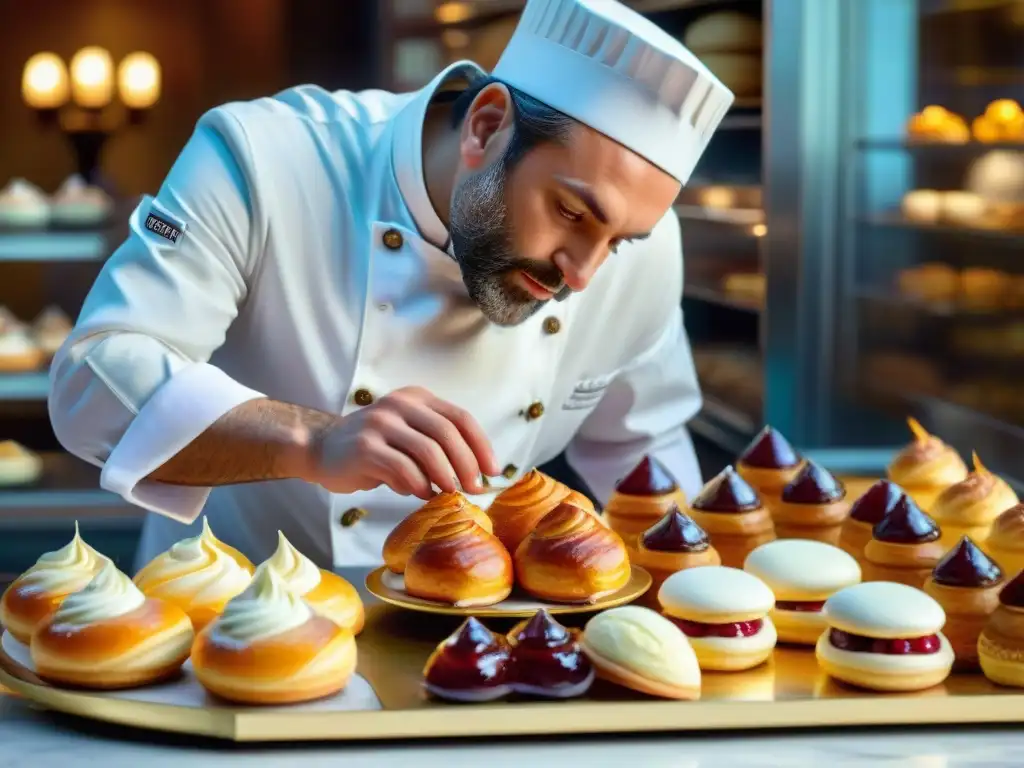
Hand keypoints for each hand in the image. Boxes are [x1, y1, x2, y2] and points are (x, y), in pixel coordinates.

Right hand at [304, 387, 500, 498]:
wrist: (322, 448)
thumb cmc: (375, 447)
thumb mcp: (408, 435)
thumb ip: (437, 446)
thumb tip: (477, 475)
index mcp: (416, 398)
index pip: (460, 417)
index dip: (481, 445)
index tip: (493, 470)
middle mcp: (400, 404)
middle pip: (448, 433)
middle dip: (468, 465)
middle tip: (475, 488)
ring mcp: (380, 424)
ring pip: (428, 451)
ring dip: (446, 477)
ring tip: (451, 494)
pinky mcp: (365, 447)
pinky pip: (403, 469)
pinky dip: (419, 485)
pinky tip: (422, 494)